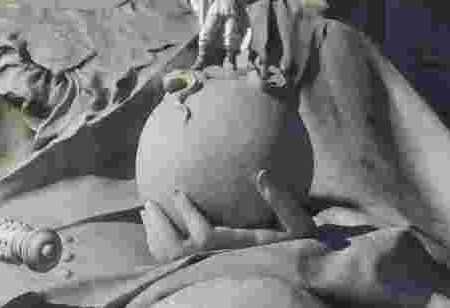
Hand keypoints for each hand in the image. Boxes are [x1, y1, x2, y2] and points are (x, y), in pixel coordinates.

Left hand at [140, 170, 312, 262]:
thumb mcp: (299, 224)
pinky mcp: (202, 276)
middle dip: (160, 226)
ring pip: (171, 261)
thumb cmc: (301, 247)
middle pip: (178, 252)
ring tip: (148, 212)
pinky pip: (173, 266)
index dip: (188, 213)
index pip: (205, 237)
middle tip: (149, 203)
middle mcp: (219, 265)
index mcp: (239, 251)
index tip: (178, 191)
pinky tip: (156, 231)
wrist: (300, 276)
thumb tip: (261, 173)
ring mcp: (208, 272)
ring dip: (155, 236)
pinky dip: (160, 248)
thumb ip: (282, 201)